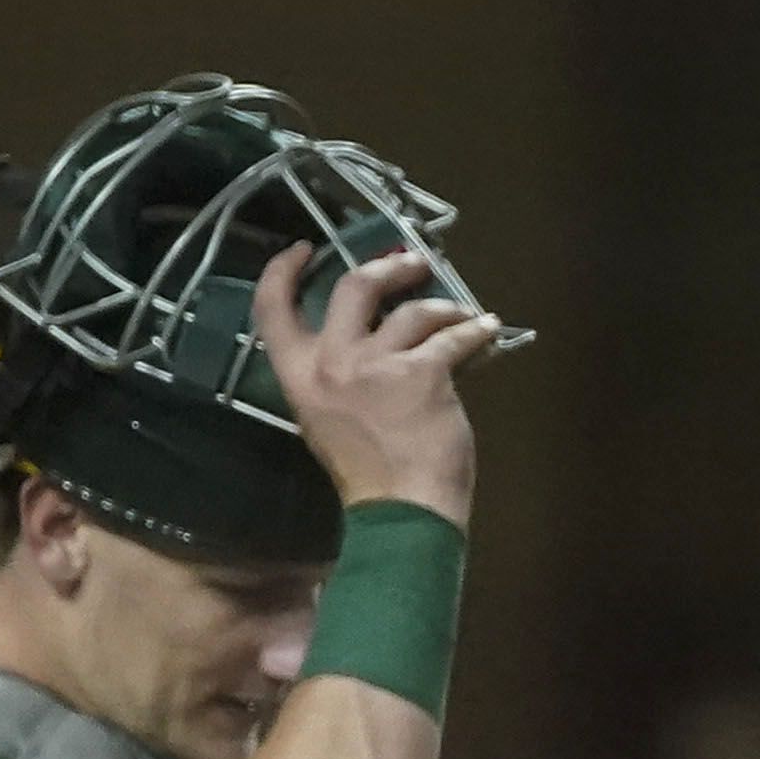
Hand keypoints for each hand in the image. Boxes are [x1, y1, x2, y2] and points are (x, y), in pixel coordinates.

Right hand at [250, 244, 501, 529]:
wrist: (401, 509)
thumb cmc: (369, 476)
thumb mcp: (329, 421)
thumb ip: (339, 379)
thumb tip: (375, 344)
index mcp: (299, 376)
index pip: (272, 309)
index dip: (282, 271)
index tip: (303, 249)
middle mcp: (332, 361)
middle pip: (354, 287)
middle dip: (387, 268)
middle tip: (413, 264)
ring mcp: (377, 363)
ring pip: (412, 311)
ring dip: (443, 307)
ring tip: (462, 315)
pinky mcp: (423, 372)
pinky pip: (454, 339)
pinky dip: (475, 332)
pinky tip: (488, 331)